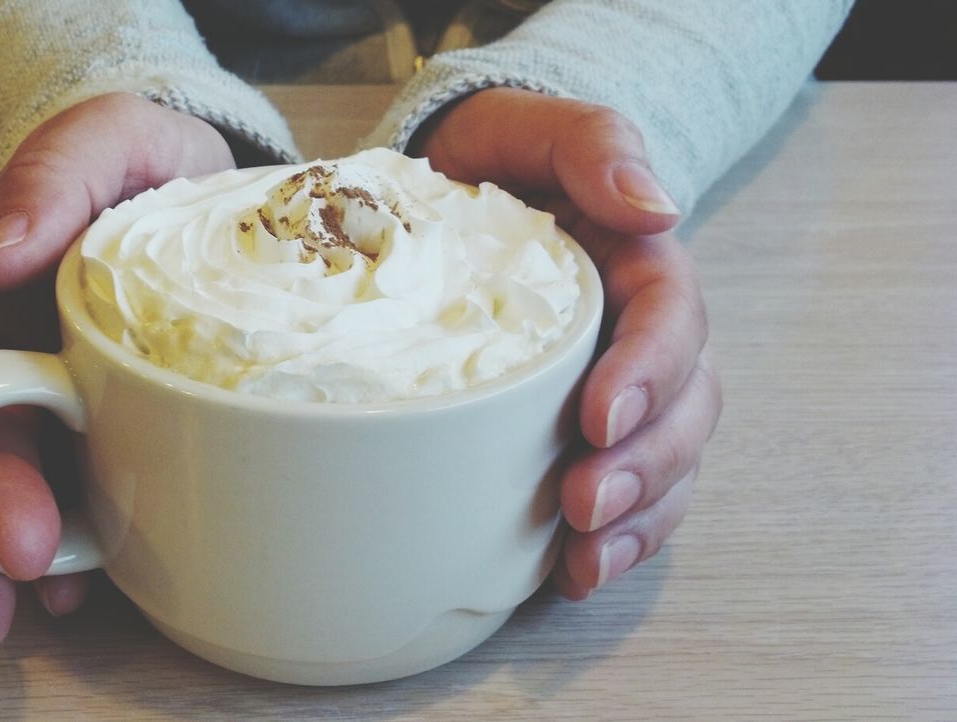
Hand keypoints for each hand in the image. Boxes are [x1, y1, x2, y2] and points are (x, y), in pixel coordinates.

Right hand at [0, 93, 234, 648]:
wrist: (221, 203)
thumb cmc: (153, 161)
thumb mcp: (111, 135)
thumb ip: (55, 172)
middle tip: (11, 547)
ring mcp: (47, 403)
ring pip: (0, 485)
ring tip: (26, 605)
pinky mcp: (100, 439)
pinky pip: (70, 503)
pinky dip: (69, 554)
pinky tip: (79, 591)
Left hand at [413, 88, 721, 598]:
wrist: (450, 193)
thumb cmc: (490, 161)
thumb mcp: (529, 129)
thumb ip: (593, 146)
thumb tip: (655, 208)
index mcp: (639, 265)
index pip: (671, 321)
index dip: (648, 373)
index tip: (599, 416)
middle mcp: (641, 334)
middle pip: (684, 408)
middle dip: (645, 465)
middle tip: (585, 505)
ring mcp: (619, 387)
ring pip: (668, 463)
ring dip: (637, 519)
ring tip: (585, 562)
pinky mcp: (585, 430)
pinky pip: (629, 493)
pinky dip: (616, 538)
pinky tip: (575, 573)